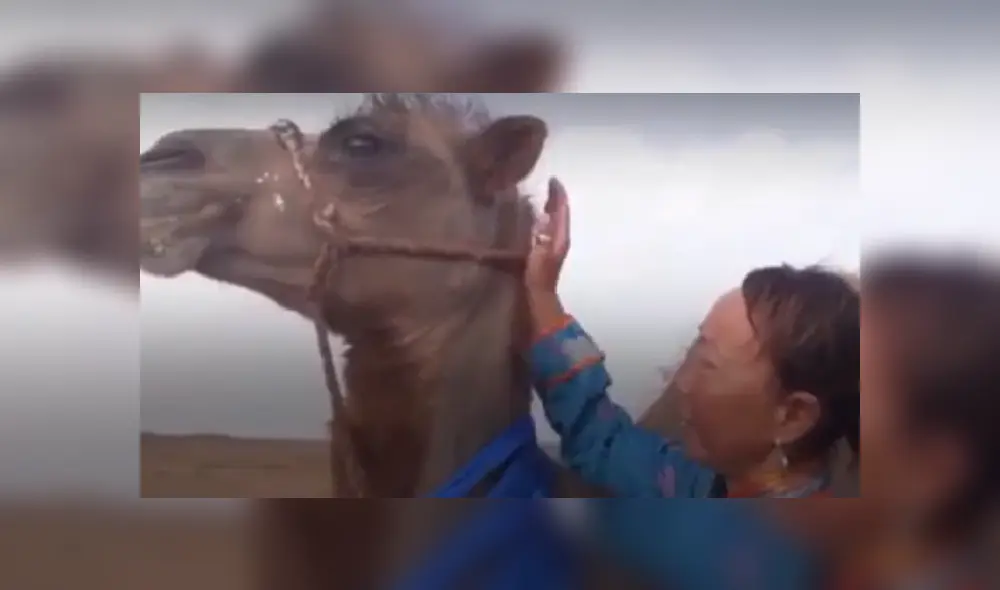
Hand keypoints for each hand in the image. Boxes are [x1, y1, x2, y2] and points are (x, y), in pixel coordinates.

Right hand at [525, 177, 569, 293]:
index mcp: (560, 236)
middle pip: (561, 212)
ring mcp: (556, 243)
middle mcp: (561, 237)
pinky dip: (547, 216)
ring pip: (557, 218)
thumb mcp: (539, 254)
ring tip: (543, 195)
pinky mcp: (549, 248)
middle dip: (556, 197)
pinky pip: (550, 226)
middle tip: (547, 184)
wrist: (540, 293)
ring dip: (552, 206)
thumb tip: (544, 217)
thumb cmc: (538, 275)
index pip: (562, 210)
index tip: (553, 180)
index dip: (558, 194)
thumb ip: (542, 236)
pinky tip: (538, 216)